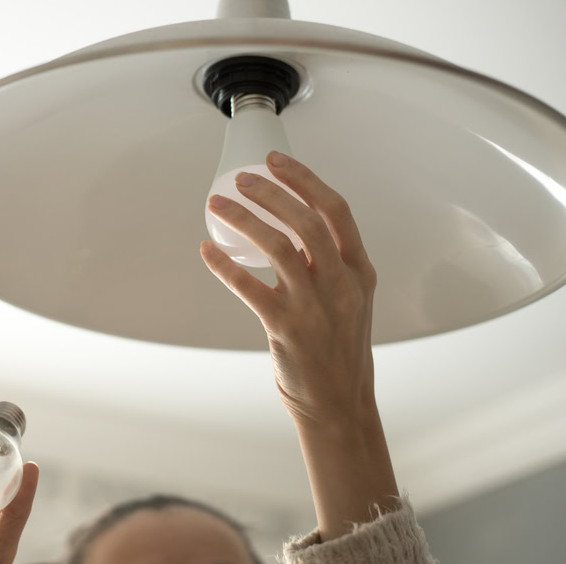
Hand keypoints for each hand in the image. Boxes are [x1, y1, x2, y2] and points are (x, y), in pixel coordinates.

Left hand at [200, 150, 379, 427]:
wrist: (339, 404)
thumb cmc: (339, 350)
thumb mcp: (349, 301)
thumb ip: (328, 266)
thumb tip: (290, 229)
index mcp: (358, 271)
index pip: (335, 210)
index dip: (305, 180)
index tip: (276, 161)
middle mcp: (341, 284)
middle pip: (306, 221)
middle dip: (271, 192)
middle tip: (242, 178)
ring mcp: (315, 306)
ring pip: (278, 248)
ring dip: (243, 220)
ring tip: (218, 204)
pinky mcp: (287, 328)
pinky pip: (249, 288)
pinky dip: (224, 265)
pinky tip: (207, 251)